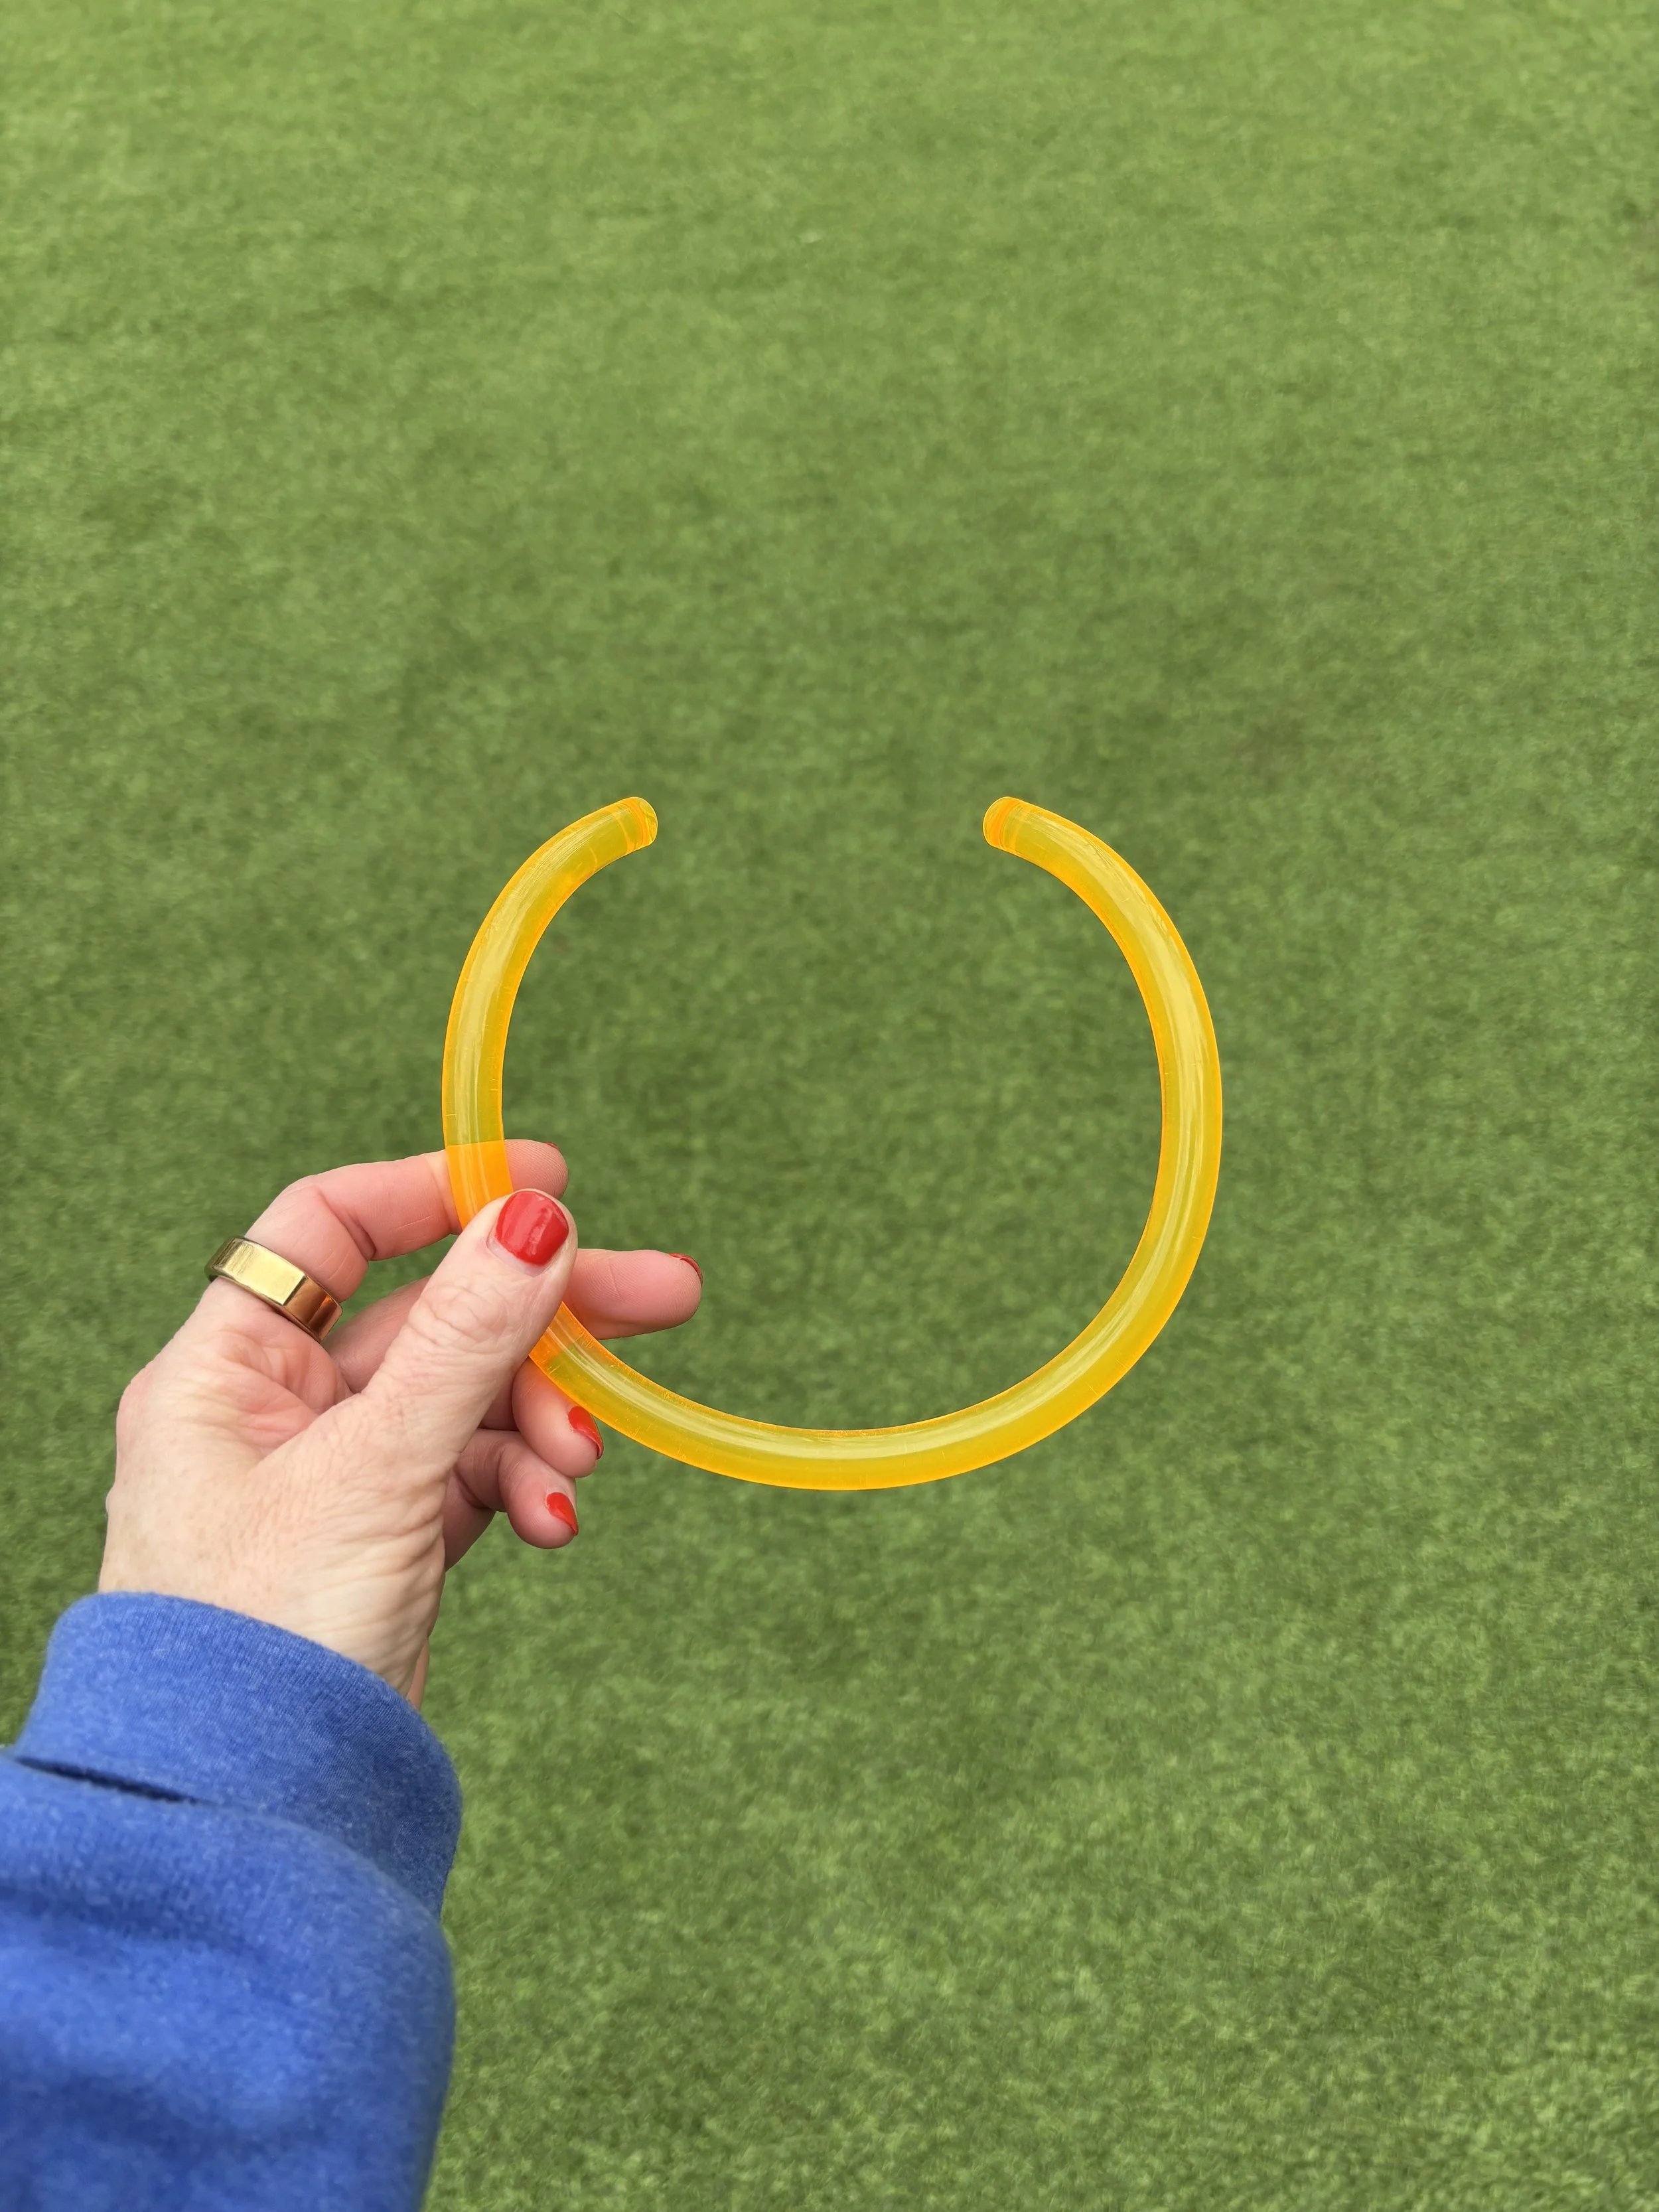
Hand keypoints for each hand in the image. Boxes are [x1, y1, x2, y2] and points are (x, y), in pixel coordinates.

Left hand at [100, 1144, 700, 1703]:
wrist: (253, 1815)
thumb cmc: (265, 1632)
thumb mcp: (377, 1466)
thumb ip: (466, 1339)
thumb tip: (537, 1218)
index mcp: (226, 1370)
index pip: (332, 1228)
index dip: (437, 1193)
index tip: (549, 1185)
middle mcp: (277, 1411)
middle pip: (432, 1317)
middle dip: (545, 1316)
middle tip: (667, 1295)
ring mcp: (338, 1477)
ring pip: (468, 1400)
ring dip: (540, 1420)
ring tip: (580, 1463)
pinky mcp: (390, 1541)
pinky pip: (475, 1475)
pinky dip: (524, 1485)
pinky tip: (553, 1518)